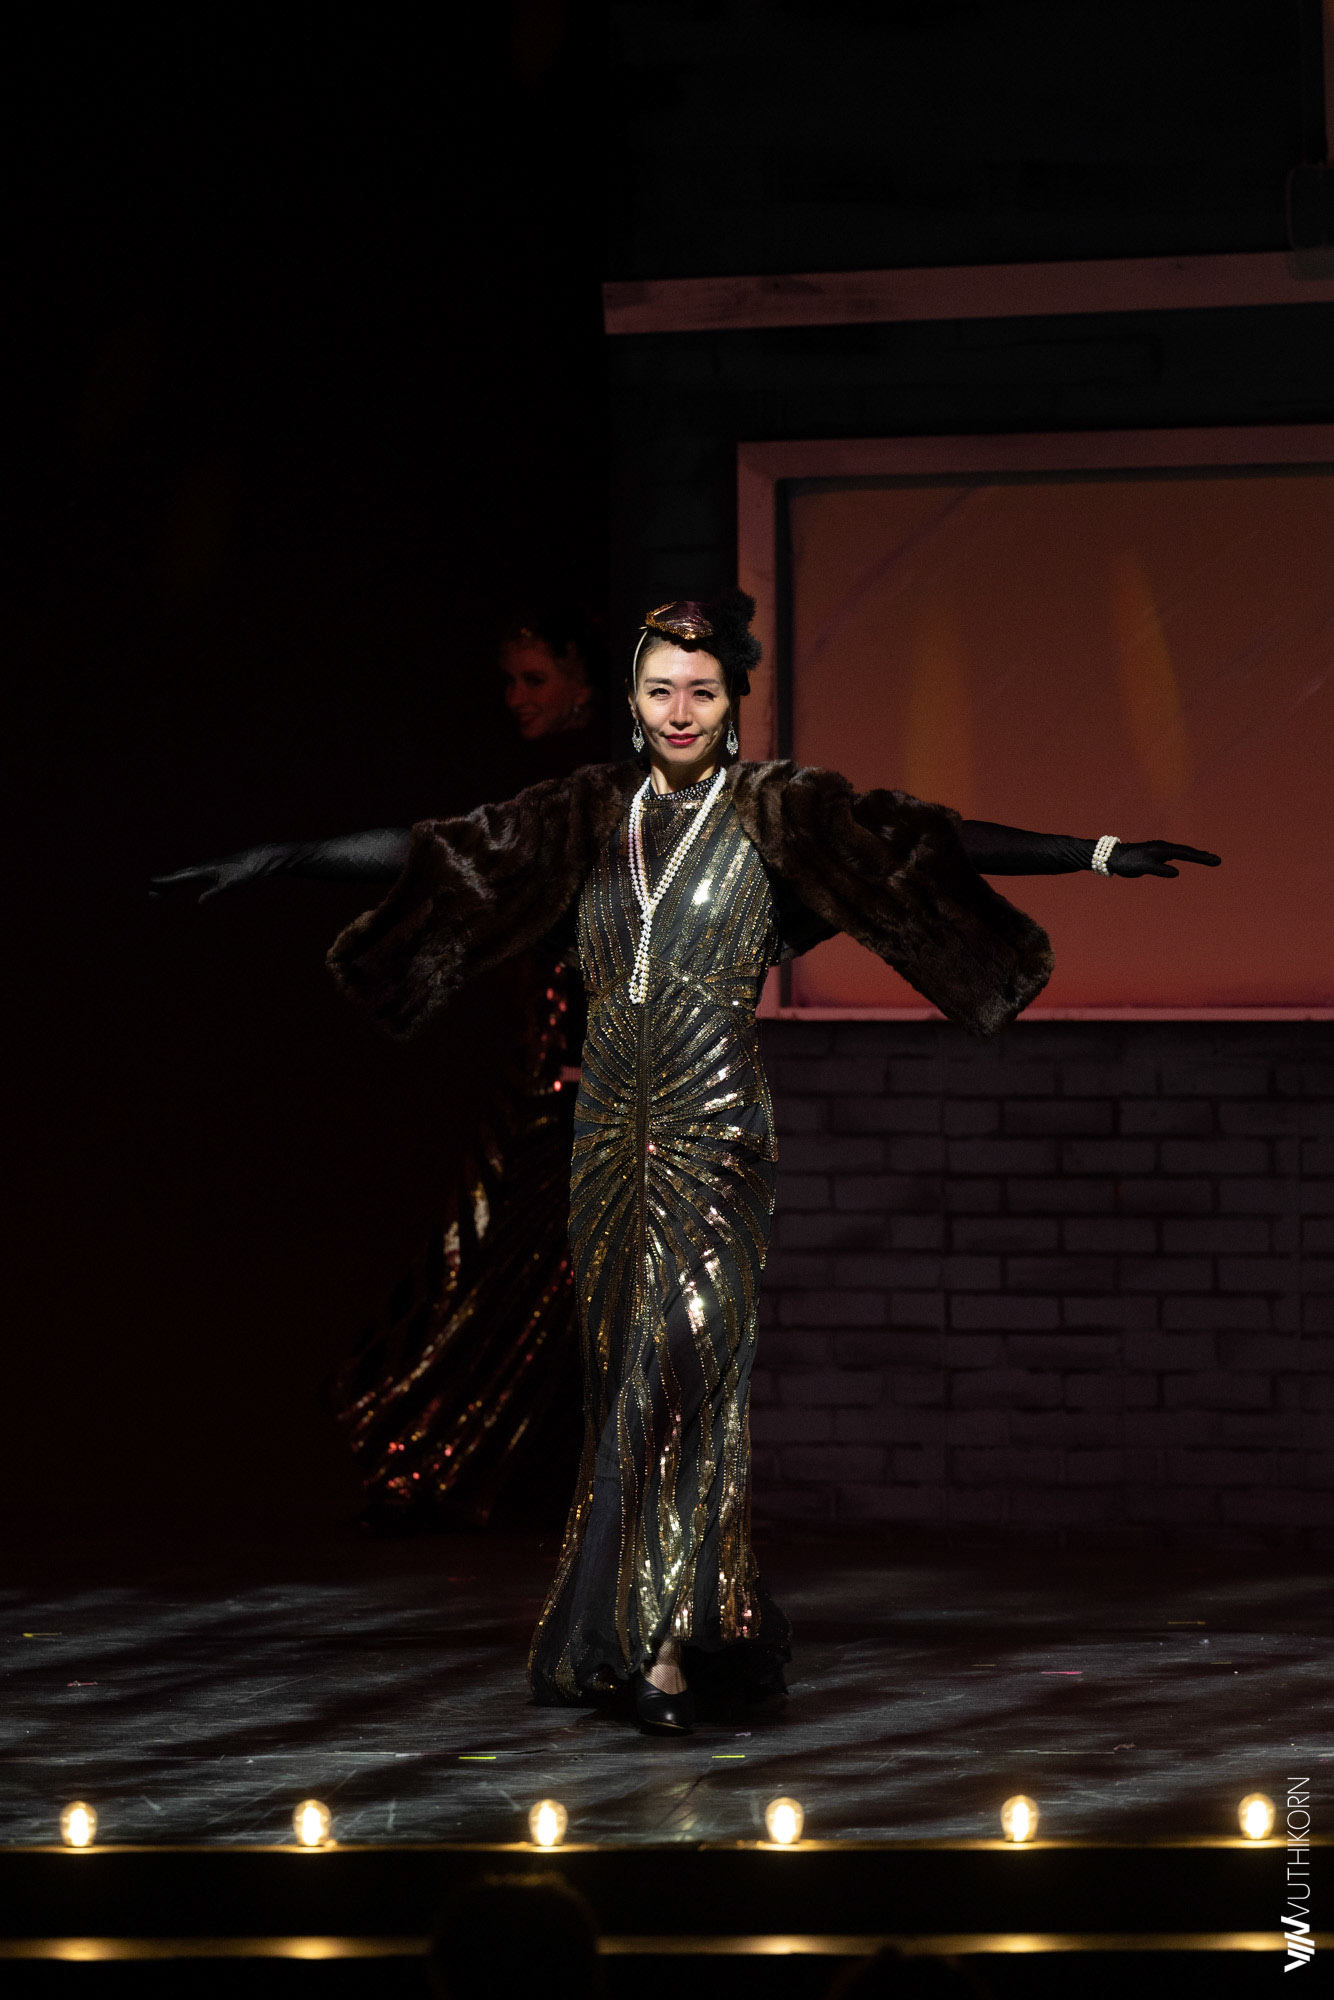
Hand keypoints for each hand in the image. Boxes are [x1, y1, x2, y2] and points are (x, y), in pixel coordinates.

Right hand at [149, 846, 290, 903]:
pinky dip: (183, 882)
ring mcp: (208, 869)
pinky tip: (181, 885)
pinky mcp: (214, 872)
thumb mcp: (230, 885)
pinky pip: (193, 877)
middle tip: (151, 895)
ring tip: (160, 893)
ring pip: (185, 877)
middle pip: (179, 877)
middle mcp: (203, 868)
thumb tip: (199, 902)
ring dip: (172, 885)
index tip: (151, 883)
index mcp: (204, 871)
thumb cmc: (245, 871)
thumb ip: (214, 893)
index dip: (166, 882)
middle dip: (165, 886)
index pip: (180, 877)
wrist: (258, 860)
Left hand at [1108, 840, 1220, 879]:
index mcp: (1162, 849)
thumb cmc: (1127, 862)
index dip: (1200, 857)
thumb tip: (1177, 873)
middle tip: (1218, 860)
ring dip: (1196, 855)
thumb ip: (1159, 870)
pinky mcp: (1157, 853)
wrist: (1113, 856)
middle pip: (1187, 851)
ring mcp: (1160, 849)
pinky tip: (1190, 857)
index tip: (1213, 860)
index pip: (1185, 854)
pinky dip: (1186, 856)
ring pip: (1182, 852)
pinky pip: (1175, 854)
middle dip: (1203, 856)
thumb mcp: (1143, 868)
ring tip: (1210, 859)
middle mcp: (1163, 847)